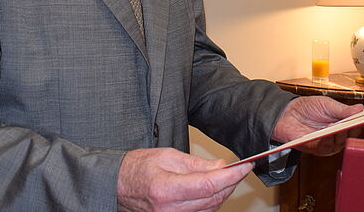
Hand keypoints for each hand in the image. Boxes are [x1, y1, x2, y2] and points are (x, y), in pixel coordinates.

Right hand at [116, 147, 251, 211]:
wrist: (117, 185)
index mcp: (166, 189)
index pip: (209, 185)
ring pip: (210, 209)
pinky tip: (214, 189)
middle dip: (230, 183)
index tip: (246, 166)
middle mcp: (169, 209)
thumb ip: (197, 164)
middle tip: (238, 168)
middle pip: (213, 199)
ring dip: (223, 193)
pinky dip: (212, 201)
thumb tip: (222, 167)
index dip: (232, 176)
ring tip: (227, 176)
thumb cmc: (138, 167)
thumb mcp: (167, 156)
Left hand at [271, 96, 362, 155]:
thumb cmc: (307, 108)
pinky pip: (324, 147)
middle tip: (353, 123)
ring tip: (340, 127)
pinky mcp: (315, 149)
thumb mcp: (327, 104)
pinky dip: (327, 140)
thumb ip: (343, 109)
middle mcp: (336, 136)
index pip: (356, 126)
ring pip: (339, 143)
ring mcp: (327, 144)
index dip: (362, 122)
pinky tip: (327, 134)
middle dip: (351, 130)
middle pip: (349, 136)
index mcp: (341, 123)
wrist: (286, 113)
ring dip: (339, 135)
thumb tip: (360, 109)